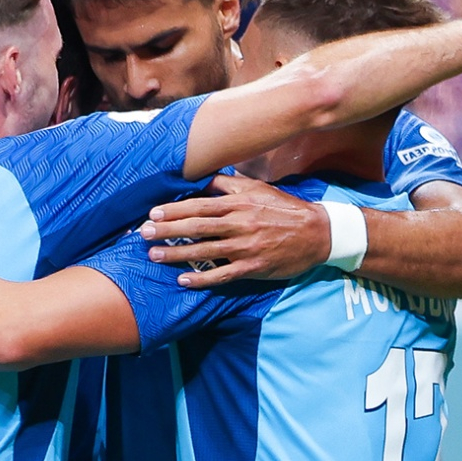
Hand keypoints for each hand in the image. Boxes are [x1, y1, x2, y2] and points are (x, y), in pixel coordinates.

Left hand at [141, 174, 330, 287]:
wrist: (318, 233)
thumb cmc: (284, 208)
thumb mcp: (258, 189)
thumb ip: (229, 185)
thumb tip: (202, 180)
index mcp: (239, 203)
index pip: (200, 205)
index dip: (174, 209)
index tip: (153, 213)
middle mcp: (240, 224)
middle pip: (197, 227)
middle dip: (168, 230)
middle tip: (143, 234)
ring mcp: (247, 247)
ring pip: (205, 251)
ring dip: (177, 254)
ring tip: (154, 255)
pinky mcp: (254, 267)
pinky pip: (223, 274)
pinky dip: (202, 278)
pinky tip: (182, 280)